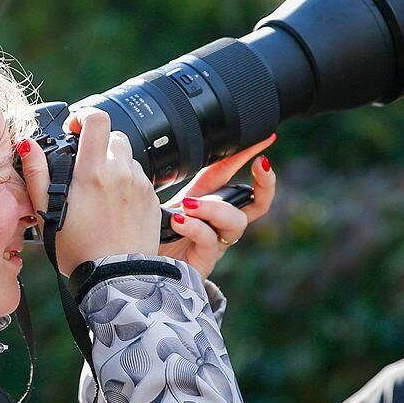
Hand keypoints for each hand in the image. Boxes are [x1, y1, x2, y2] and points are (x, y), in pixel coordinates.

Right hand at [19, 109, 159, 275]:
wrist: (116, 278)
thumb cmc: (79, 250)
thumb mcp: (48, 213)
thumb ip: (37, 174)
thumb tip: (28, 145)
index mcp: (93, 171)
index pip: (98, 119)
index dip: (85, 116)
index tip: (76, 129)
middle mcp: (121, 172)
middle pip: (115, 137)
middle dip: (100, 146)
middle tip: (87, 169)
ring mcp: (141, 186)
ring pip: (129, 160)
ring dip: (116, 167)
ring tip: (101, 194)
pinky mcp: (153, 201)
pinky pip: (141, 181)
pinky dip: (129, 186)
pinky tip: (116, 208)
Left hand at [159, 134, 276, 278]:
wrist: (138, 266)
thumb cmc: (150, 233)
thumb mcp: (160, 197)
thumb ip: (170, 179)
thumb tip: (177, 147)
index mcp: (207, 200)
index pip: (233, 174)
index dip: (249, 154)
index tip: (265, 137)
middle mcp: (218, 222)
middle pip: (257, 204)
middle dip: (265, 183)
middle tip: (260, 165)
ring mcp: (215, 242)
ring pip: (236, 222)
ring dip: (215, 208)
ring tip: (189, 205)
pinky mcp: (205, 261)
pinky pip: (210, 241)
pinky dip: (195, 227)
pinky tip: (178, 221)